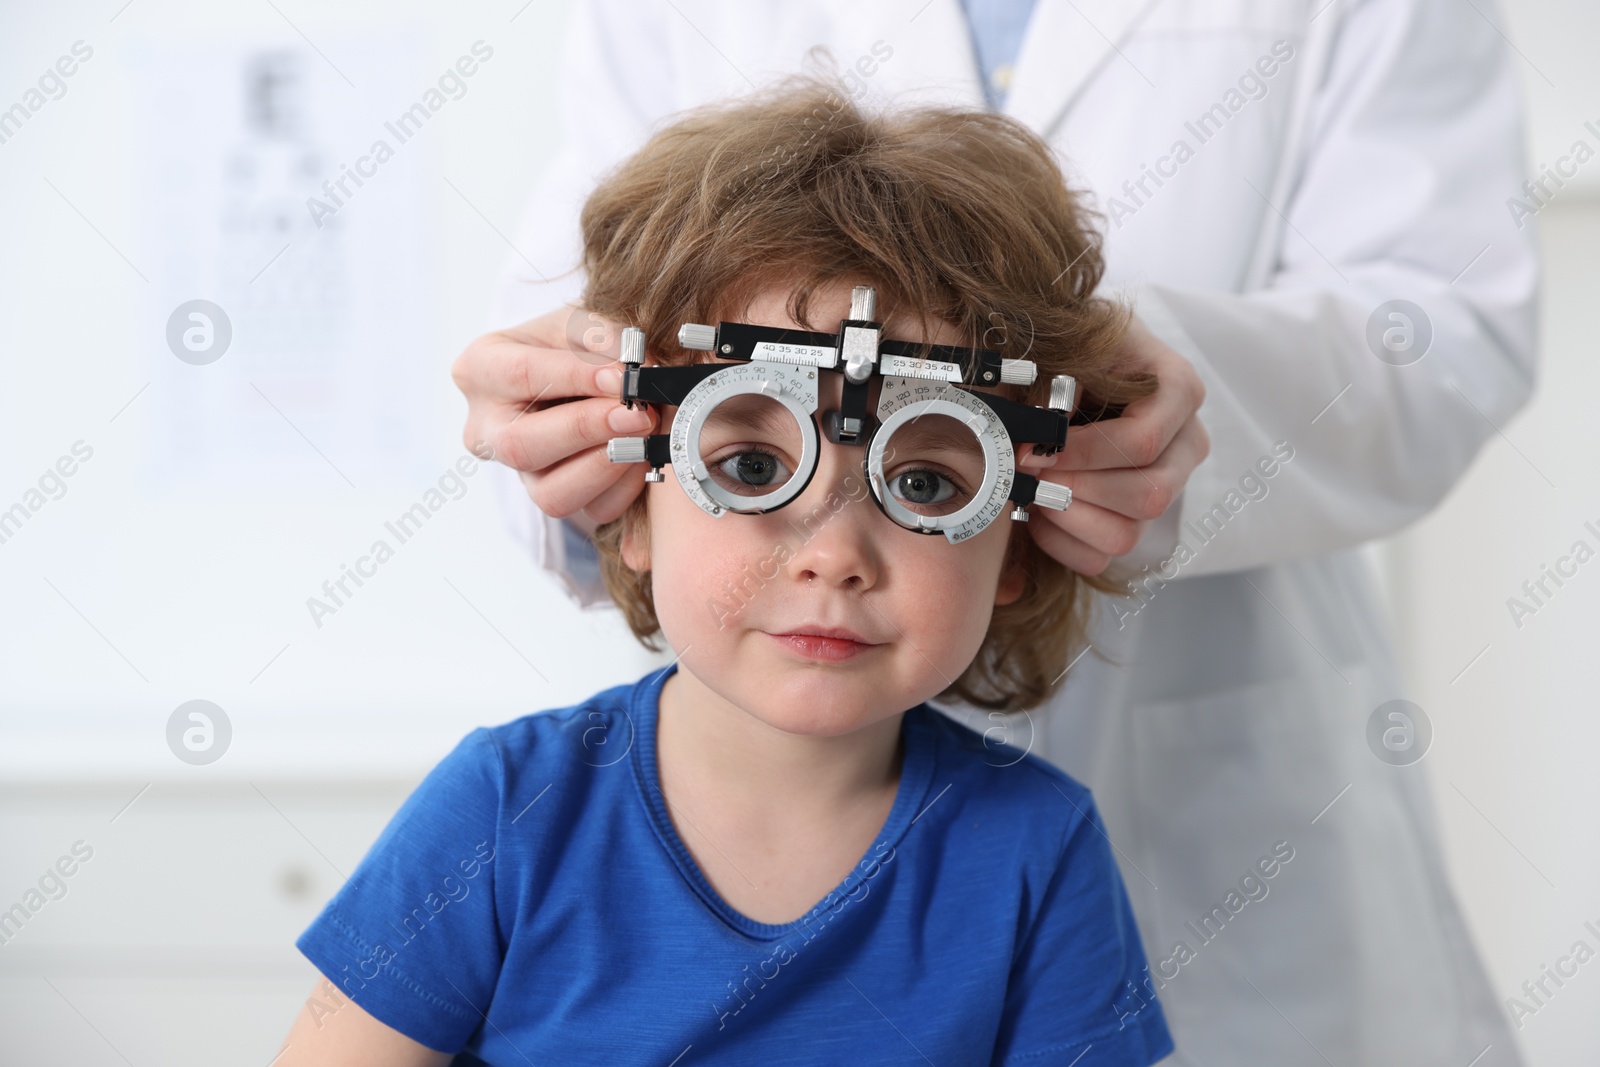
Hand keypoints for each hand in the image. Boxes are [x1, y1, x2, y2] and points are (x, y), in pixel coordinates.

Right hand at [452, 304, 655, 530]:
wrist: (584, 373)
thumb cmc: (574, 342)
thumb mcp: (581, 322)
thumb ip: (603, 338)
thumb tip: (637, 369)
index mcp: (480, 370)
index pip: (521, 375)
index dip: (576, 378)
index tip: (624, 376)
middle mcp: (486, 429)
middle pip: (521, 446)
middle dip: (587, 430)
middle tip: (637, 414)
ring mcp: (517, 472)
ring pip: (551, 494)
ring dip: (607, 466)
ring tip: (644, 435)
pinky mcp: (554, 497)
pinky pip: (590, 509)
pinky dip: (625, 486)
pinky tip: (644, 456)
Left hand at [1021, 315, 1208, 574]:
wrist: (1073, 364)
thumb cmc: (1071, 349)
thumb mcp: (1069, 346)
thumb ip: (1061, 380)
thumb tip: (1045, 431)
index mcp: (1178, 390)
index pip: (1142, 443)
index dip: (1080, 454)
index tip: (1029, 450)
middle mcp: (1186, 443)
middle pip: (1148, 496)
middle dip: (1076, 490)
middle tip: (1029, 475)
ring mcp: (1167, 485)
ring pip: (1128, 534)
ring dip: (1067, 519)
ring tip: (1031, 491)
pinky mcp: (1137, 518)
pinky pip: (1104, 557)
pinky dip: (1062, 544)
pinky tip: (1036, 513)